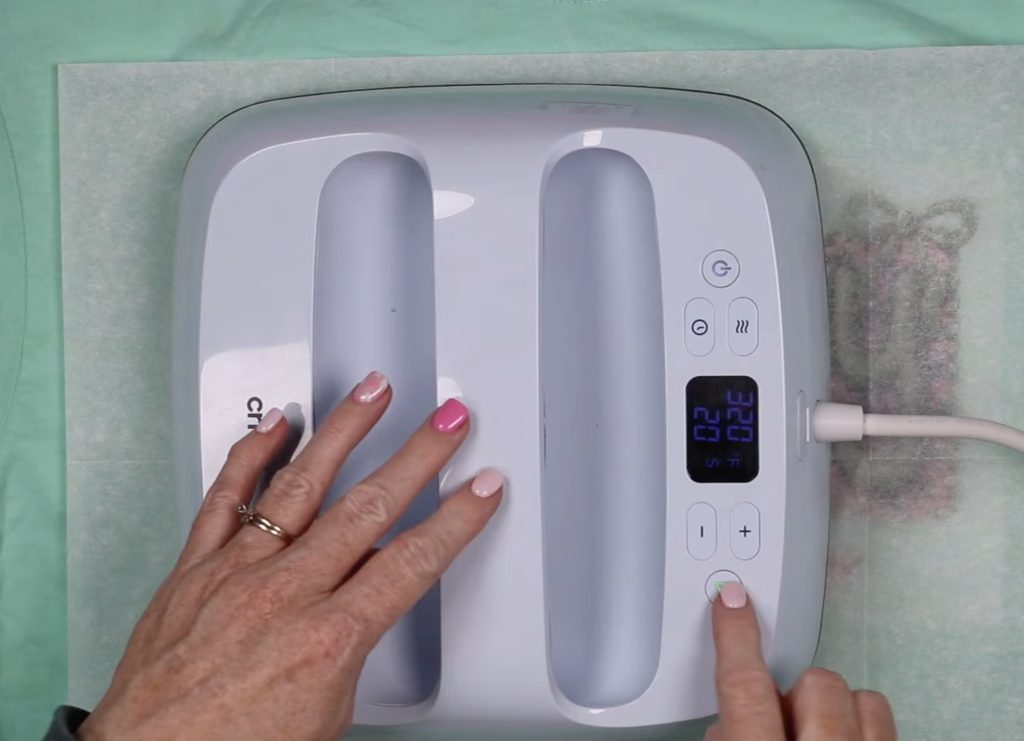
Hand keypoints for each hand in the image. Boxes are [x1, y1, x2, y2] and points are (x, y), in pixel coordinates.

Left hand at [77, 372, 503, 740]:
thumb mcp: (329, 711)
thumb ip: (353, 644)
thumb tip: (365, 603)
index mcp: (329, 637)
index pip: (413, 561)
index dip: (457, 519)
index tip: (483, 487)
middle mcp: (285, 593)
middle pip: (370, 506)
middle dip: (419, 456)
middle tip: (449, 419)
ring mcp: (237, 572)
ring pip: (301, 483)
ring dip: (344, 431)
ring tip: (373, 392)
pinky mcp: (194, 568)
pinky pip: (226, 497)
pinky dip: (251, 455)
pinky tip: (276, 424)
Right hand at [706, 583, 895, 740]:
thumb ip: (727, 739)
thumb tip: (727, 724)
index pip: (746, 686)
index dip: (736, 636)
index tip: (732, 599)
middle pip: (815, 682)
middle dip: (797, 694)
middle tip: (780, 722)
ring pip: (863, 698)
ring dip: (836, 709)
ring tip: (818, 735)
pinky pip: (887, 723)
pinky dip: (865, 727)